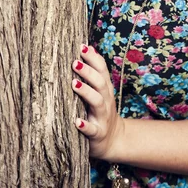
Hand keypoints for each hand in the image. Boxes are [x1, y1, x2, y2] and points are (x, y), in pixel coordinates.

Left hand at [72, 44, 124, 159]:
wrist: (113, 140)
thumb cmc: (100, 111)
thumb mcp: (100, 91)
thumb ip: (94, 72)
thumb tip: (86, 47)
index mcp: (105, 89)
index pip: (102, 70)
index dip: (93, 58)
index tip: (82, 47)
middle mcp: (106, 100)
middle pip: (100, 83)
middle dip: (88, 72)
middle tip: (74, 62)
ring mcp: (103, 117)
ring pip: (97, 102)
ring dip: (86, 92)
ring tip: (73, 84)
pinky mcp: (98, 134)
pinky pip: (92, 129)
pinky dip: (85, 125)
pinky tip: (76, 121)